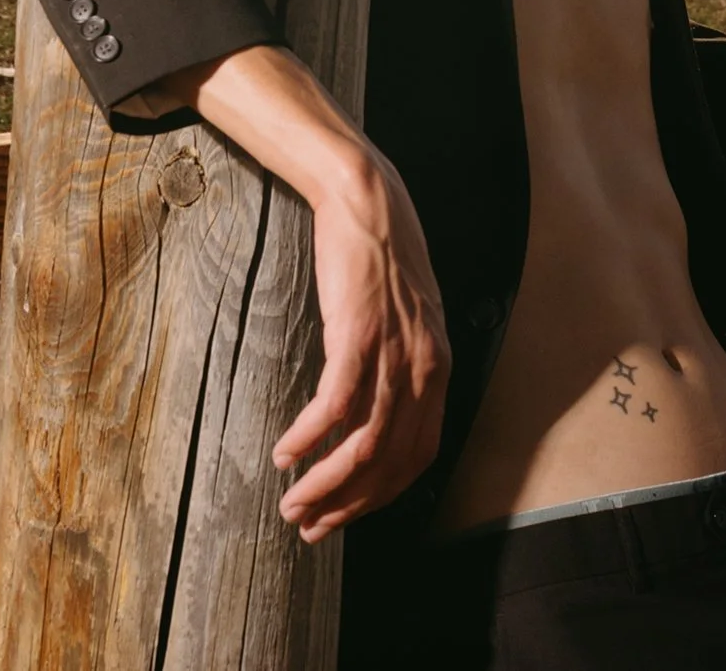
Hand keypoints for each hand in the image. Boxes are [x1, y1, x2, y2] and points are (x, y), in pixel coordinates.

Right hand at [273, 150, 450, 543]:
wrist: (367, 199)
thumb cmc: (380, 257)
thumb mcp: (407, 320)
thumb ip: (401, 366)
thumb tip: (371, 416)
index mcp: (439, 369)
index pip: (418, 457)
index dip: (380, 496)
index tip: (346, 514)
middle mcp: (426, 368)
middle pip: (391, 463)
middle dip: (349, 505)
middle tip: (310, 525)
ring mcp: (395, 352)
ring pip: (365, 445)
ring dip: (326, 484)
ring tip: (293, 503)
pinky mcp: (360, 334)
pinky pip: (336, 405)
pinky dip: (310, 438)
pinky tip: (286, 452)